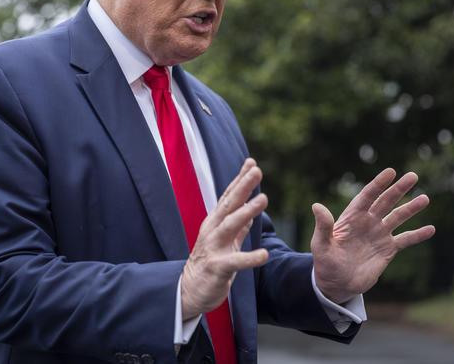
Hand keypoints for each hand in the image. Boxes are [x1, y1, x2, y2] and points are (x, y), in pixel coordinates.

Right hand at [180, 158, 268, 319]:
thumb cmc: (210, 263)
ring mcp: (213, 247)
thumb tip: (252, 210)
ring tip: (264, 199)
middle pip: (229, 204)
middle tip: (257, 171)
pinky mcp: (217, 267)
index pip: (229, 197)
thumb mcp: (225, 241)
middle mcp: (212, 230)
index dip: (240, 179)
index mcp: (215, 222)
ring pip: (230, 226)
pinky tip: (264, 255)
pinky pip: (235, 261)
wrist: (189, 290)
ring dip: (247, 211)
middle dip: (243, 186)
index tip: (252, 163)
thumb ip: (238, 226)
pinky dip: (250, 258)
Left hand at [311, 168, 434, 303]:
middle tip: (413, 175)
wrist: (337, 283)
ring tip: (425, 199)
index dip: (378, 184)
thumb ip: (323, 226)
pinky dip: (418, 235)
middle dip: (398, 189)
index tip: (390, 172)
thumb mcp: (321, 244)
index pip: (367, 196)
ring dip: (411, 208)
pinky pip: (405, 239)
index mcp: (352, 217)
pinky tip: (431, 229)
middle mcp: (367, 222)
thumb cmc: (325, 262)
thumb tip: (316, 206)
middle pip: (385, 201)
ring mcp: (379, 234)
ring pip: (398, 217)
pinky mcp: (388, 249)